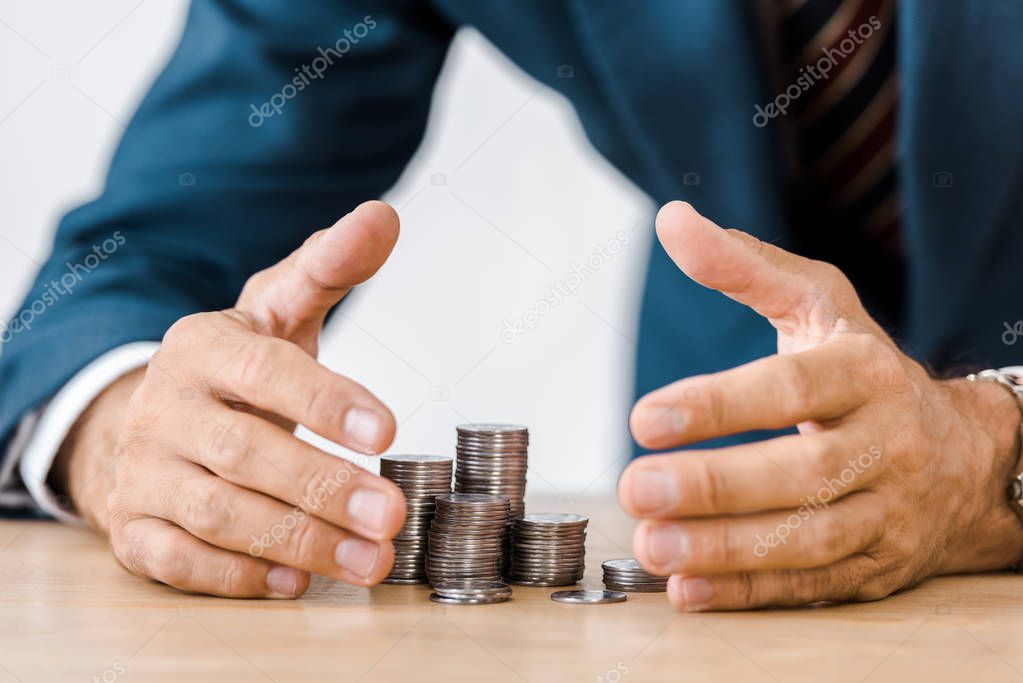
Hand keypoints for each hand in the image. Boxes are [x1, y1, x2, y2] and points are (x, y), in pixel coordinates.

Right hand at [54, 201, 407, 596]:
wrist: (150, 418)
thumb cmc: (235, 369)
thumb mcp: (276, 311)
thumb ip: (328, 268)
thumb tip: (382, 217)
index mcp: (202, 346)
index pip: (263, 370)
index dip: (324, 400)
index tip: (385, 429)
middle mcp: (165, 408)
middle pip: (243, 452)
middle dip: (323, 486)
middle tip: (392, 513)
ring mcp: (144, 472)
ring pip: (217, 514)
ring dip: (299, 540)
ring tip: (369, 558)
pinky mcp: (134, 528)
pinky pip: (178, 561)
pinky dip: (238, 576)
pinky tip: (296, 581)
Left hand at [618, 201, 1022, 610]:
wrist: (966, 455)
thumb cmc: (865, 370)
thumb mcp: (819, 305)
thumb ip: (744, 267)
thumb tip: (671, 221)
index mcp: (866, 372)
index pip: (792, 388)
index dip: (719, 404)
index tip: (642, 418)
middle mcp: (886, 444)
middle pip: (803, 473)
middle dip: (716, 485)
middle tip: (635, 487)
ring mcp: (888, 513)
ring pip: (810, 540)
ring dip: (726, 550)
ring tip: (653, 545)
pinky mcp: (878, 567)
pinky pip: (813, 585)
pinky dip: (749, 592)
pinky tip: (688, 592)